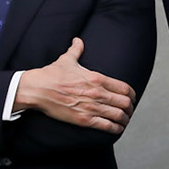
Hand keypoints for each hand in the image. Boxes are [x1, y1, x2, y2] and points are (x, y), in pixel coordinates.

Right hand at [14, 37, 134, 132]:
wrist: (37, 89)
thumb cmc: (51, 75)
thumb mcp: (66, 59)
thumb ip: (76, 50)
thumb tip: (77, 40)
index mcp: (96, 78)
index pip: (124, 88)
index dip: (132, 95)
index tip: (132, 98)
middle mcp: (97, 93)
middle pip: (125, 103)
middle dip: (130, 108)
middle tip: (128, 110)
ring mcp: (91, 107)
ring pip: (119, 115)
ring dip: (125, 119)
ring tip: (124, 121)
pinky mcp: (84, 119)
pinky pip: (107, 126)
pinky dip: (115, 128)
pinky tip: (116, 128)